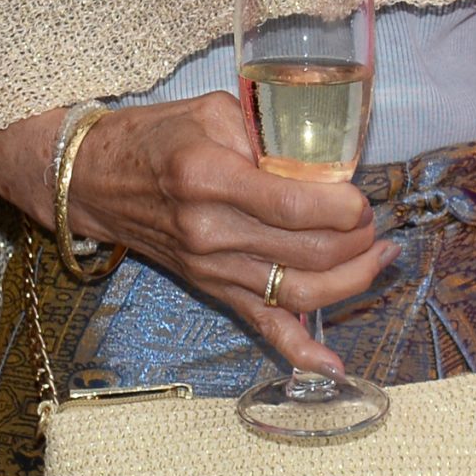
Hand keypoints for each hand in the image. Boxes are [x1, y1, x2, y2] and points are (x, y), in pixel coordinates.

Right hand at [66, 94, 394, 374]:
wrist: (96, 179)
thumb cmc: (157, 137)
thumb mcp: (213, 111)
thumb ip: (267, 134)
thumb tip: (323, 163)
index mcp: (209, 179)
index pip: (290, 205)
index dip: (339, 208)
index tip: (362, 200)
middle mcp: (210, 232)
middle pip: (303, 253)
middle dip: (355, 241)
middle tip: (373, 222)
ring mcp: (212, 269)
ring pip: (297, 292)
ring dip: (349, 281)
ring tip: (379, 257)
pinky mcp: (213, 290)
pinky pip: (261, 325)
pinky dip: (298, 350)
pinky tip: (334, 364)